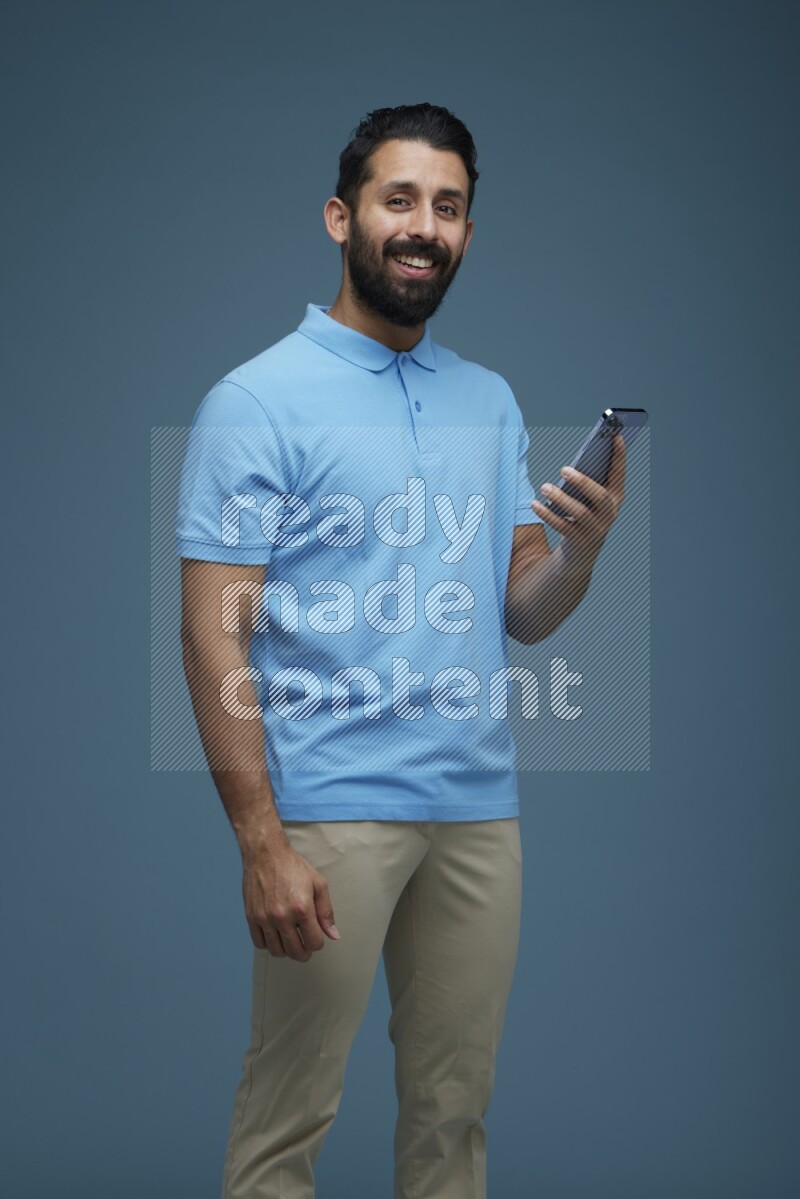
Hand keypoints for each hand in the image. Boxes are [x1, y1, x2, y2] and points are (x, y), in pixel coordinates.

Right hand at [241, 842, 339, 960]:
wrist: (266, 854)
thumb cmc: (292, 867)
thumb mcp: (318, 884)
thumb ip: (326, 912)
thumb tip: (333, 935)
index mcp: (302, 908)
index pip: (314, 943)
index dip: (317, 943)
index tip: (315, 937)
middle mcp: (282, 916)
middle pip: (295, 952)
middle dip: (304, 953)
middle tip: (305, 947)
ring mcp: (265, 918)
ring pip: (276, 951)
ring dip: (286, 951)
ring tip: (290, 941)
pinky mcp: (252, 917)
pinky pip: (259, 943)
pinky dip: (268, 944)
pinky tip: (275, 935)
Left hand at [532, 433, 626, 570]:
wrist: (582, 549)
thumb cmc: (584, 512)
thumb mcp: (588, 497)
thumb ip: (586, 481)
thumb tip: (569, 466)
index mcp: (615, 497)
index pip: (619, 474)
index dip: (619, 455)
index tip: (615, 435)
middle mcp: (609, 512)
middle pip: (599, 496)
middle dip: (582, 481)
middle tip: (563, 469)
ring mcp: (596, 528)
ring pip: (580, 512)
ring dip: (560, 498)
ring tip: (544, 487)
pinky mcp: (579, 540)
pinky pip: (562, 526)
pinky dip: (547, 514)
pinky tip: (535, 504)